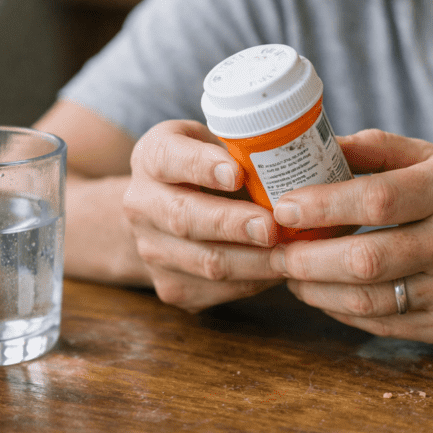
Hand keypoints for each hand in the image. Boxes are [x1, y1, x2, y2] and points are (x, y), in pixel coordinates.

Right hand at [124, 120, 285, 311]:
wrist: (165, 213)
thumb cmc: (206, 169)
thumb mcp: (214, 143)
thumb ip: (239, 149)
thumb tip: (290, 165)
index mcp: (152, 157)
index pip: (170, 158)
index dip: (201, 166)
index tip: (236, 173)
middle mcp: (141, 204)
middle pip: (184, 218)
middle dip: (231, 224)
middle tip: (270, 226)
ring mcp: (151, 249)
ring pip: (204, 262)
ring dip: (253, 262)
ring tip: (290, 254)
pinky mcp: (169, 286)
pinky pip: (216, 289)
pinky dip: (253, 281)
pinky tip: (279, 271)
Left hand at [268, 129, 432, 346]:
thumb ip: (380, 150)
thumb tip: (316, 145)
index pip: (377, 198)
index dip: (322, 205)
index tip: (282, 206)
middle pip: (366, 257)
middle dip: (306, 258)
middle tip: (273, 249)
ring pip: (370, 299)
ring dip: (317, 290)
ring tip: (290, 274)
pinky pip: (385, 325)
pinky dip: (344, 312)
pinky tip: (324, 296)